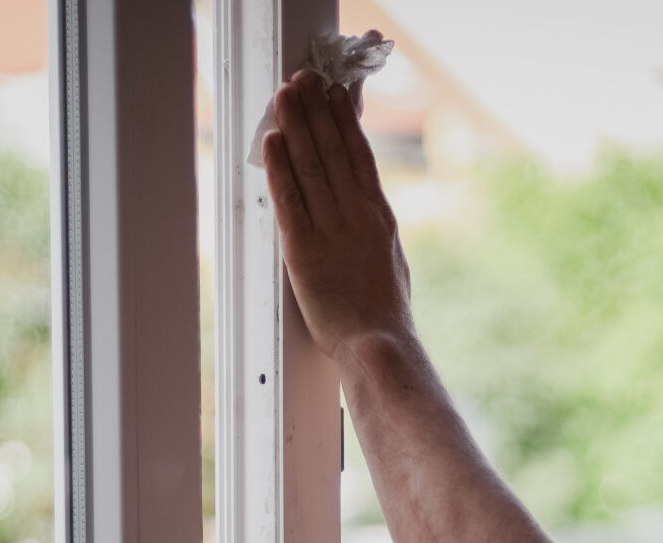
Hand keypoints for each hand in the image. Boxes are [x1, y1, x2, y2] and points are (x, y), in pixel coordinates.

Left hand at [263, 54, 412, 361]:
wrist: (379, 345)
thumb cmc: (385, 316)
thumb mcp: (391, 263)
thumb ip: (376, 234)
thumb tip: (370, 217)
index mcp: (380, 217)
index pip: (360, 156)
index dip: (345, 121)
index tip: (334, 93)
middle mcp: (357, 215)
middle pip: (334, 151)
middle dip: (316, 111)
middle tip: (302, 78)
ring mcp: (331, 230)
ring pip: (311, 167)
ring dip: (295, 127)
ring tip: (284, 95)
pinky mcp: (304, 251)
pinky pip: (290, 201)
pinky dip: (279, 169)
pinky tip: (271, 143)